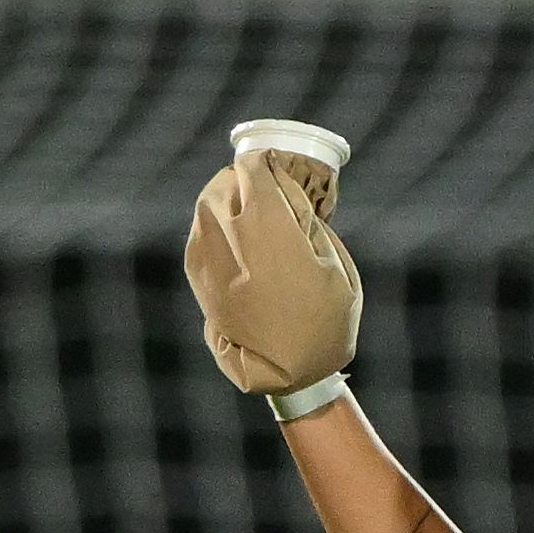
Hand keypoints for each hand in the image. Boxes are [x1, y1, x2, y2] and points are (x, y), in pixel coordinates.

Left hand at [184, 151, 362, 395]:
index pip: (254, 173)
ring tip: (244, 207)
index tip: (273, 159)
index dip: (263, 161)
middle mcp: (231, 238)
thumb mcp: (335, 266)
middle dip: (238, 177)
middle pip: (223, 186)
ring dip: (222, 200)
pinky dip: (212, 226)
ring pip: (204, 210)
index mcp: (270, 229)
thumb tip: (288, 193)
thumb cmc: (327, 320)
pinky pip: (199, 236)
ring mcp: (210, 260)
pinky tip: (232, 236)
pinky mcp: (200, 280)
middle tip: (257, 180)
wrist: (290, 372)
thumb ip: (307, 223)